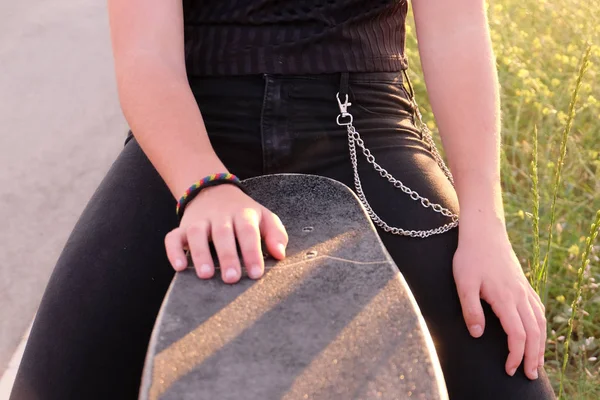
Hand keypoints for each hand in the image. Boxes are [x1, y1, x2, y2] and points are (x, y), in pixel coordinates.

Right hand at [164, 184, 287, 282]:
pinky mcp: (182, 228)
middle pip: (222, 233)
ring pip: (196, 233)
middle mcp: (220, 216)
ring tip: (206, 275)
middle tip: (232, 278)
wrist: (214, 191)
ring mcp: (199, 221)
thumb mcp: (265, 218)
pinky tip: (179, 267)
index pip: (248, 231)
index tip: (256, 273)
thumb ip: (276, 234)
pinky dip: (173, 251)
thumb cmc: (244, 214)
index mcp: (243, 214)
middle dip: (227, 256)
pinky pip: (172, 237)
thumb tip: (280, 254)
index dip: (252, 252)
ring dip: (200, 253)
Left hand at [453, 218, 545, 380]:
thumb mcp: (463, 283)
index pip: (518, 335)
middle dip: (533, 357)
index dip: (515, 355)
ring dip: (541, 344)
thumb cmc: (469, 257)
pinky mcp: (523, 284)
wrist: (483, 232)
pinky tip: (537, 333)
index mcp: (505, 298)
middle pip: (535, 333)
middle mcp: (520, 296)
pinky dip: (541, 326)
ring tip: (537, 362)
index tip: (508, 369)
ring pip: (540, 322)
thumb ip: (470, 310)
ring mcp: (524, 289)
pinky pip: (538, 309)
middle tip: (529, 375)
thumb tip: (478, 335)